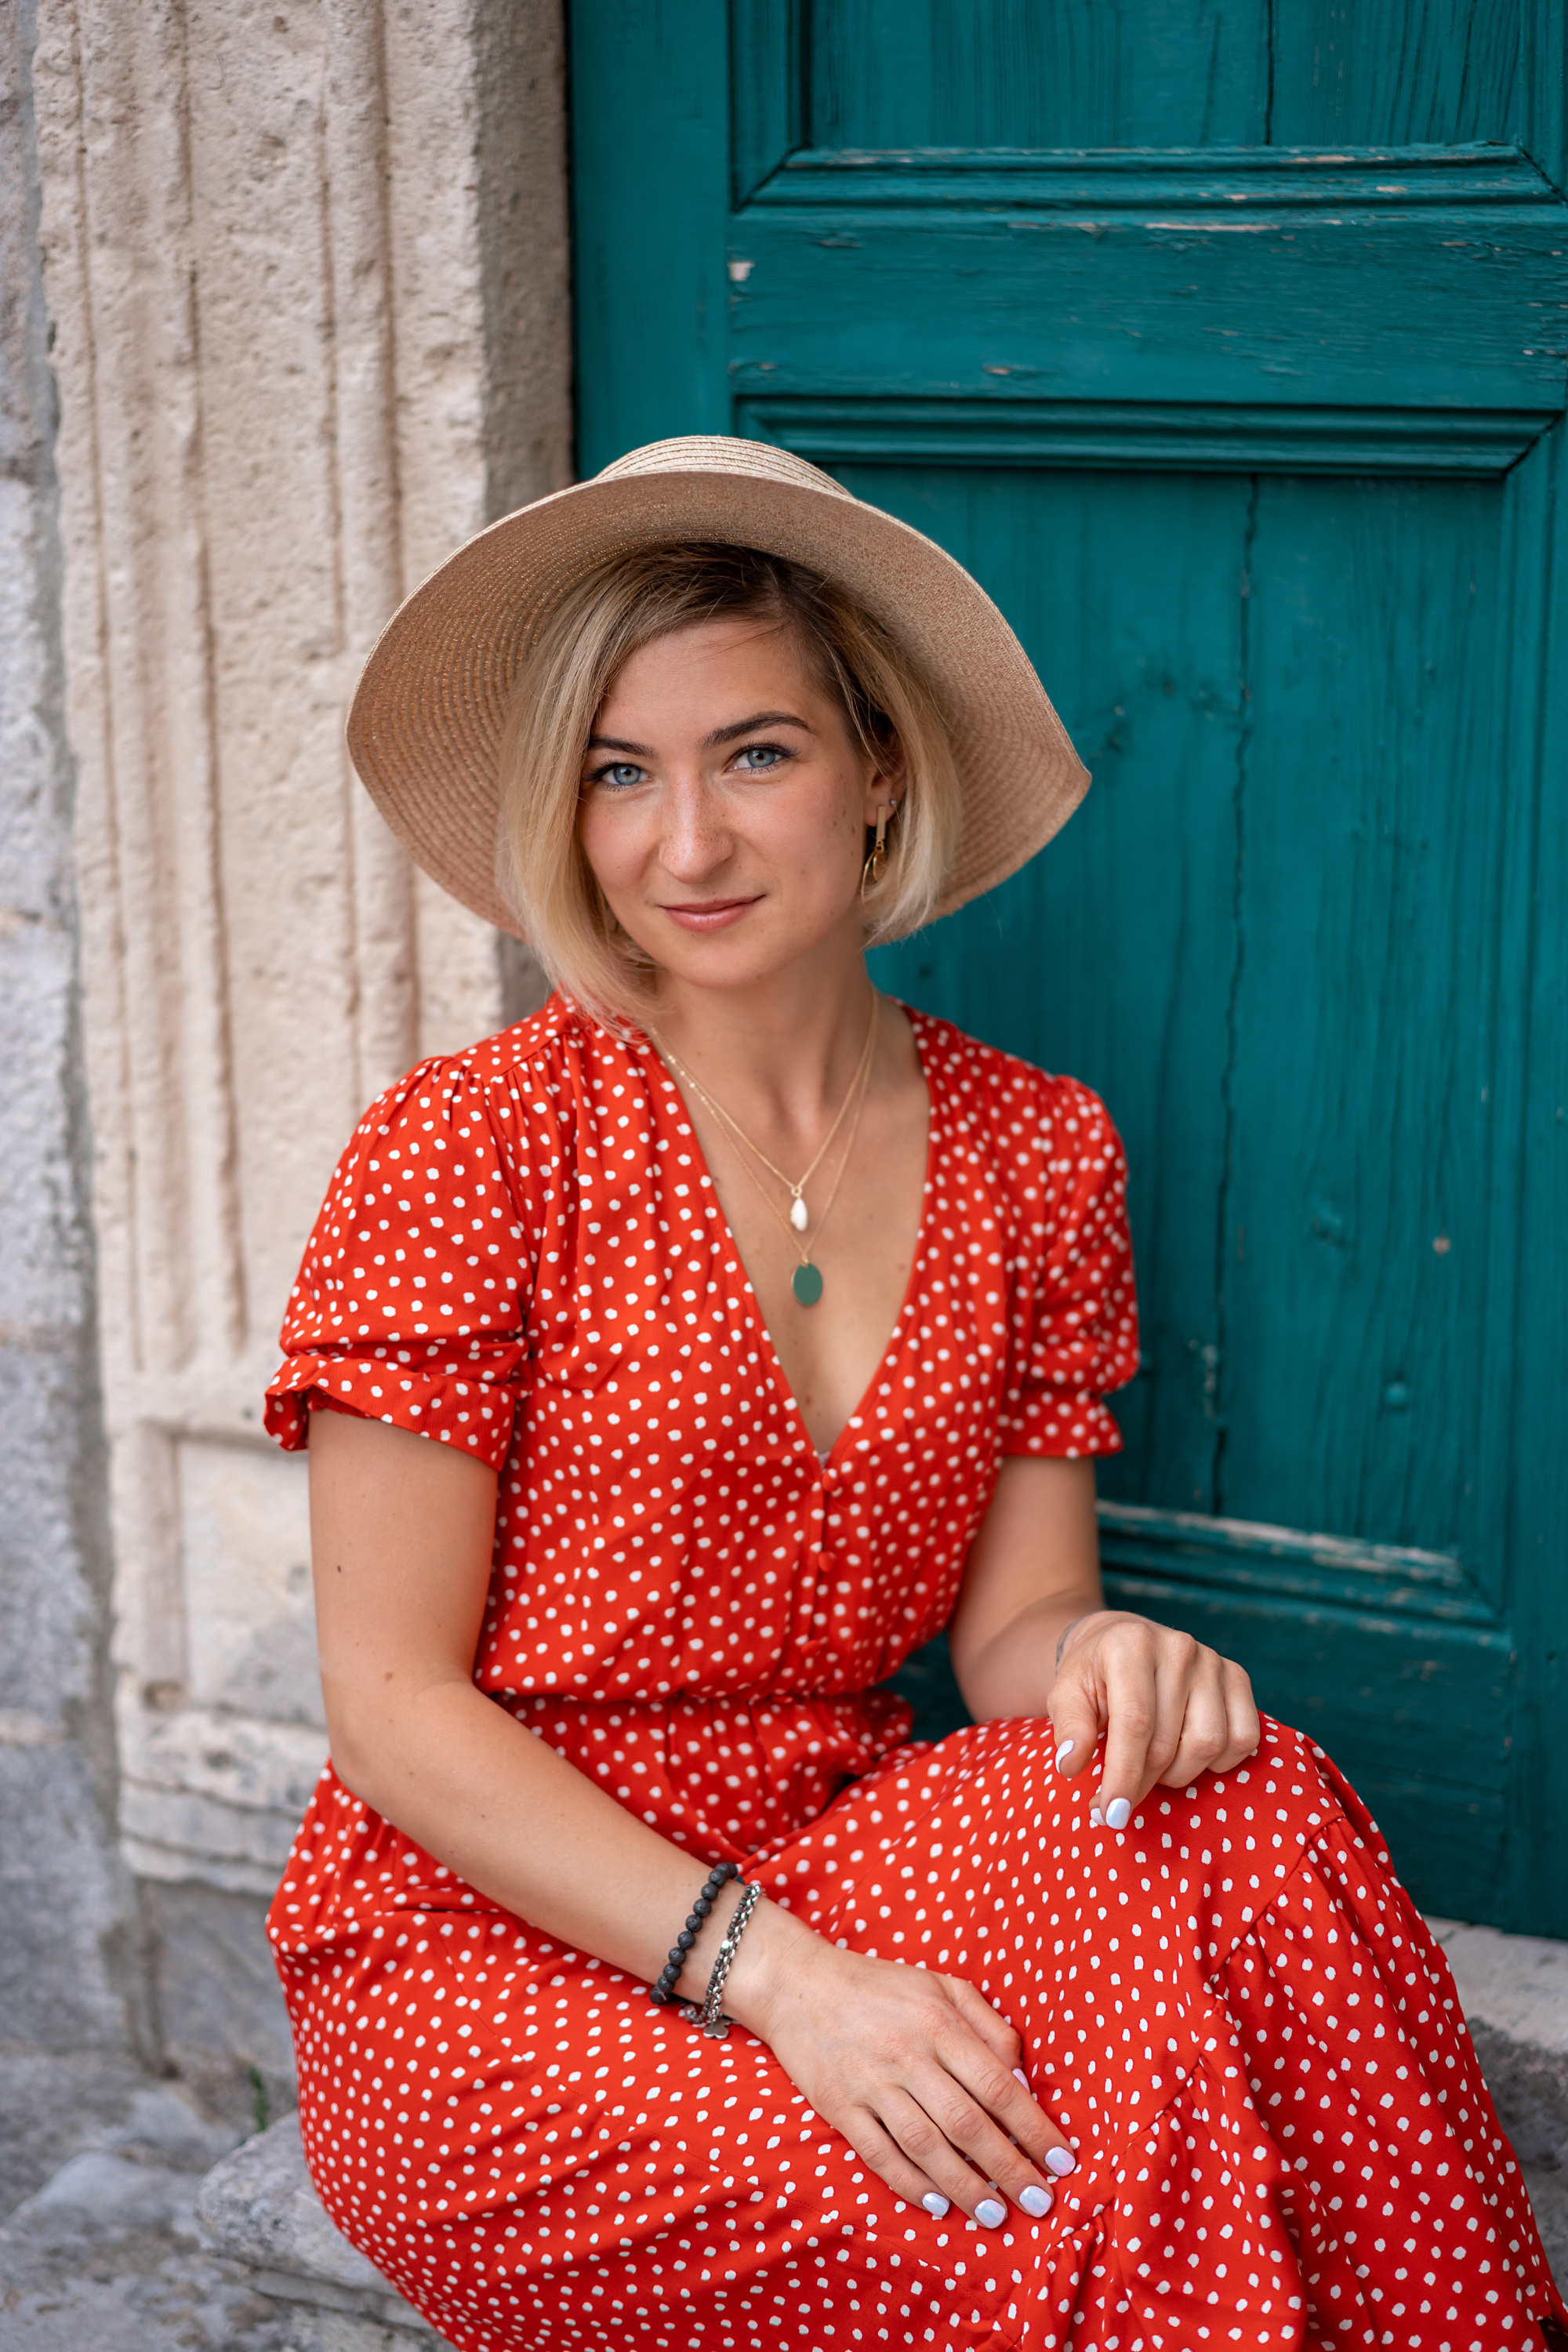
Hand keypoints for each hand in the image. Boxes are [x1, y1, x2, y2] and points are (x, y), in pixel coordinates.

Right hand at [724, 1903, 1075, 2227]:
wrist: (799, 1984)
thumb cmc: (881, 1987)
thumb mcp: (942, 1985)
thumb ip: (988, 2025)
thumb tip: (1021, 2080)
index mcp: (938, 2022)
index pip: (997, 2084)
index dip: (1033, 2128)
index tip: (1063, 2162)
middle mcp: (907, 2054)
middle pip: (967, 2123)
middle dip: (1009, 2168)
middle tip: (1040, 2202)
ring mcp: (870, 2083)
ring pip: (926, 2146)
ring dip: (966, 2186)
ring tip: (996, 2215)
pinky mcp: (839, 2106)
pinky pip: (879, 2154)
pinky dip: (910, 2183)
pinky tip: (939, 2204)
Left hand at [1048, 1610, 1259, 1829]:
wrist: (1122, 1640)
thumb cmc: (1093, 1675)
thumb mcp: (1066, 1694)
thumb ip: (1069, 1727)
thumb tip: (1070, 1766)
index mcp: (1130, 1644)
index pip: (1134, 1722)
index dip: (1124, 1775)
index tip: (1112, 1814)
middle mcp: (1177, 1647)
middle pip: (1169, 1740)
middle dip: (1142, 1783)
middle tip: (1120, 1799)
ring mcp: (1212, 1661)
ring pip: (1209, 1744)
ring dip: (1179, 1774)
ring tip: (1152, 1768)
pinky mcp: (1237, 1676)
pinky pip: (1243, 1738)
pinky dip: (1219, 1762)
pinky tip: (1188, 1755)